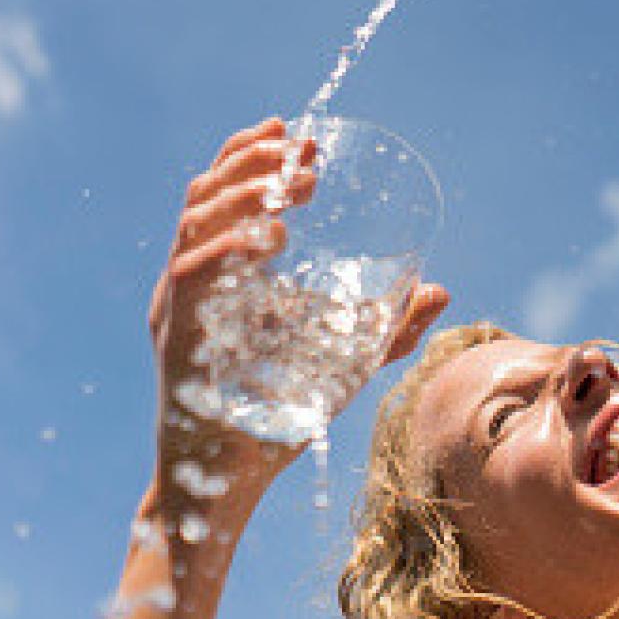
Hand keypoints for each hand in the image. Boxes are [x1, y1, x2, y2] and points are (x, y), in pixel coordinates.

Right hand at [148, 118, 450, 481]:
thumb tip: (440, 290)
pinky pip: (191, 277)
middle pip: (205, 195)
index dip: (253, 155)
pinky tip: (268, 241)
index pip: (223, 194)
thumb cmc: (274, 420)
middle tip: (302, 157)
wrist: (224, 484)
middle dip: (253, 163)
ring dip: (242, 195)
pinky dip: (228, 250)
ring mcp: (179, 307)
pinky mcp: (178, 339)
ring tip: (289, 191)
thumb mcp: (340, 364)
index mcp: (218, 274)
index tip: (296, 134)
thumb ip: (385, 330)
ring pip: (194, 224)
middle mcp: (191, 281)